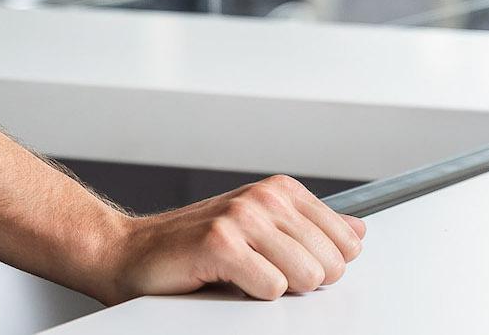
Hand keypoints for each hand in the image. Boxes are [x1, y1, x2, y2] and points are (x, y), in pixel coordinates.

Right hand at [101, 175, 365, 302]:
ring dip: (274, 289)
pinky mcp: (221, 244)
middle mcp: (265, 197)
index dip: (324, 266)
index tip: (290, 265)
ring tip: (242, 276)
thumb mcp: (261, 230)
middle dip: (300, 281)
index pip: (347, 242)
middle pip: (330, 265)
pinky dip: (251, 296)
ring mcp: (243, 218)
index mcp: (280, 191)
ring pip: (305, 277)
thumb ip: (311, 230)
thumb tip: (357, 231)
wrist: (131, 254)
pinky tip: (226, 281)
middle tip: (259, 273)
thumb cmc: (194, 247)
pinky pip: (272, 289)